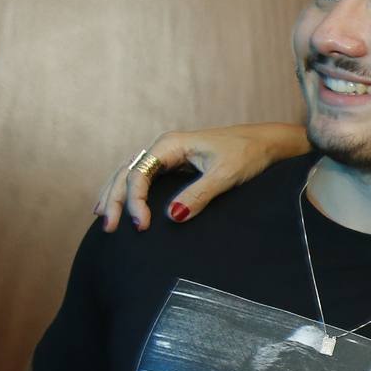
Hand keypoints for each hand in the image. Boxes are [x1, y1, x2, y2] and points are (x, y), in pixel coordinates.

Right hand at [94, 123, 307, 232]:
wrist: (267, 144)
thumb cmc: (248, 154)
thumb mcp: (226, 175)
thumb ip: (200, 194)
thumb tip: (172, 216)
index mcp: (172, 144)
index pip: (139, 172)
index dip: (135, 199)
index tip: (142, 224)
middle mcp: (165, 147)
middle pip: (127, 171)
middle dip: (114, 198)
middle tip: (108, 226)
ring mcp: (169, 156)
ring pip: (131, 173)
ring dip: (116, 194)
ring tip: (102, 217)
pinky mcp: (176, 167)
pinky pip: (145, 178)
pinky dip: (130, 192)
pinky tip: (123, 207)